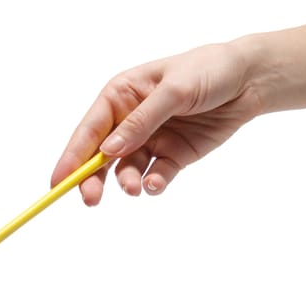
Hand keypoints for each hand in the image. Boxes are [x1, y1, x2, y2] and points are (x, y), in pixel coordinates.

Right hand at [51, 42, 262, 205]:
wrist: (249, 81)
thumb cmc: (207, 71)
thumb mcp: (173, 91)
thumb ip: (140, 122)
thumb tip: (107, 151)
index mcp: (121, 95)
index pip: (89, 129)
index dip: (71, 156)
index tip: (57, 182)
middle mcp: (130, 120)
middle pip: (101, 155)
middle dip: (92, 178)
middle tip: (90, 199)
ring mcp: (151, 139)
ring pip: (126, 169)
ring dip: (126, 182)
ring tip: (135, 189)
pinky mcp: (172, 155)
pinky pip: (156, 175)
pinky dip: (154, 183)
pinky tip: (156, 183)